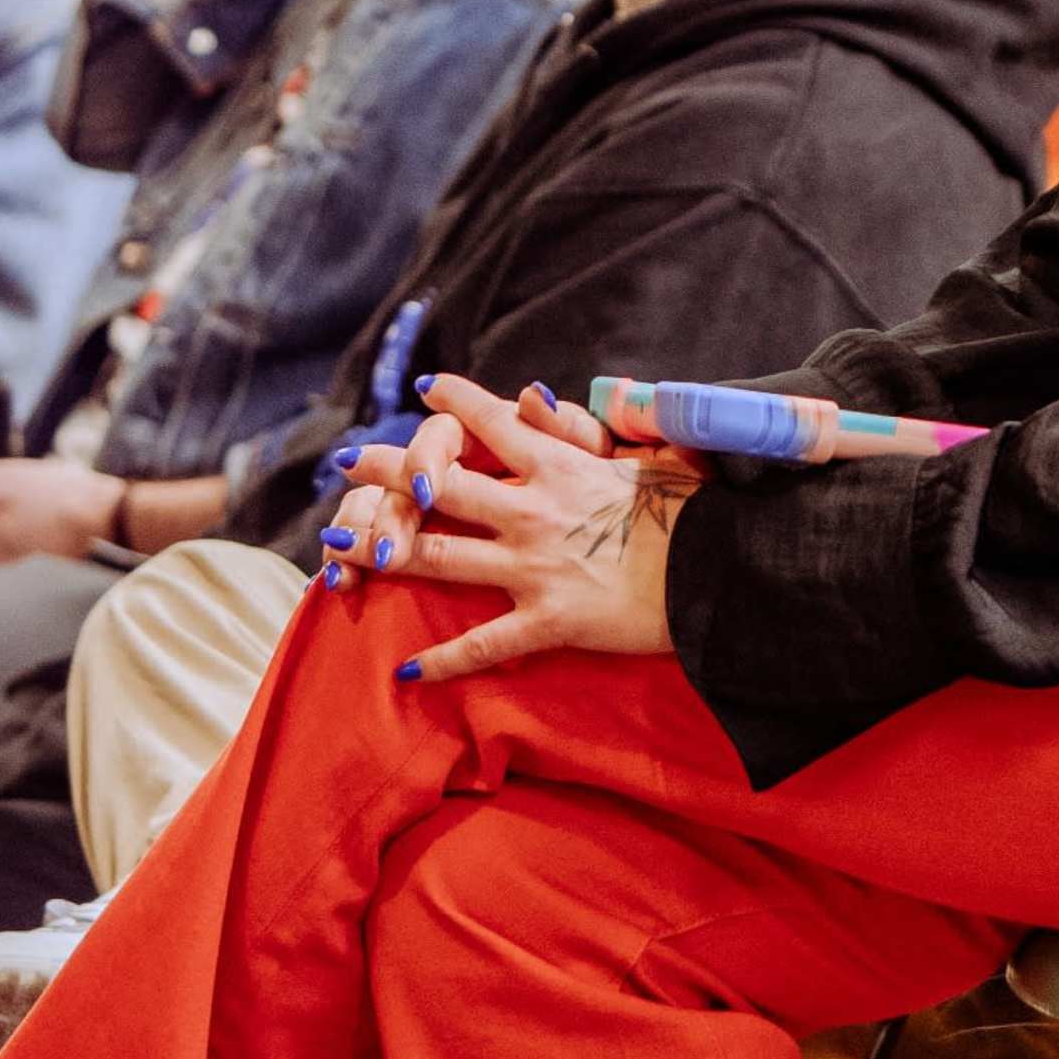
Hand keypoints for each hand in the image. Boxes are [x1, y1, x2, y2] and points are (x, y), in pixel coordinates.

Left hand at [319, 369, 698, 680]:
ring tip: (336, 548)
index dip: (456, 403)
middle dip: (388, 471)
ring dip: (382, 550)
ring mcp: (532, 567)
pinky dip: (444, 659)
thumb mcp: (647, 452)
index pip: (493, 421)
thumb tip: (534, 397)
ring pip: (436, 556)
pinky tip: (407, 669)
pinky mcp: (547, 621)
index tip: (425, 389)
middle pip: (439, 483)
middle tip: (348, 462)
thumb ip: (588, 427)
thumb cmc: (696, 511)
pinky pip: (483, 643)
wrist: (722, 575)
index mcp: (559, 464)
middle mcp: (531, 510)